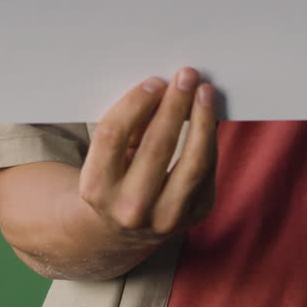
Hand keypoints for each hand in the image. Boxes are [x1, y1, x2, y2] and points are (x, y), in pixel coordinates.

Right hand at [79, 67, 217, 243]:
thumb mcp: (107, 155)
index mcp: (96, 188)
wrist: (121, 230)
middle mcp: (129, 209)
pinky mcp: (194, 217)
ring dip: (203, 120)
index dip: (135, 104)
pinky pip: (208, 172)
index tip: (154, 82)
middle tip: (186, 76)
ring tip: (205, 93)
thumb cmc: (114, 178)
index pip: (113, 136)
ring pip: (193, 164)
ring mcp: (165, 219)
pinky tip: (209, 117)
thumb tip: (162, 88)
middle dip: (174, 105)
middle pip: (157, 146)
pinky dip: (210, 140)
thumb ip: (129, 126)